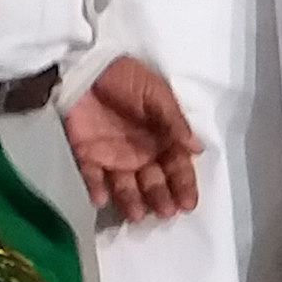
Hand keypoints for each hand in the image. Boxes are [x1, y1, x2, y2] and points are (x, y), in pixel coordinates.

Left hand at [64, 55, 203, 224]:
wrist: (85, 66)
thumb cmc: (125, 77)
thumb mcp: (155, 93)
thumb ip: (174, 121)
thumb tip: (197, 148)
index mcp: (161, 138)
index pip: (177, 167)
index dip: (184, 185)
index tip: (188, 204)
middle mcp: (140, 153)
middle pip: (154, 182)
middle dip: (160, 197)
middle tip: (165, 211)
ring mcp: (113, 157)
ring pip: (126, 186)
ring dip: (132, 201)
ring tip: (137, 214)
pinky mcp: (87, 156)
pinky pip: (93, 177)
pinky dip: (97, 189)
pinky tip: (102, 199)